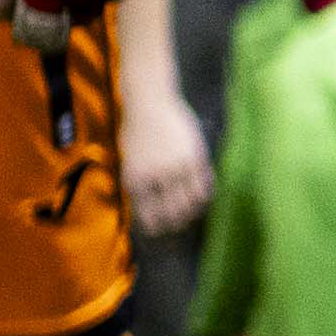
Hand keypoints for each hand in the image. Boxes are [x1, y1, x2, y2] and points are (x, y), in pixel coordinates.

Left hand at [121, 72, 212, 240]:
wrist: (149, 104)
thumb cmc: (137, 132)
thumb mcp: (130, 161)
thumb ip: (140, 184)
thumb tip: (150, 210)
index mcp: (135, 180)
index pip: (149, 214)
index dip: (157, 226)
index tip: (162, 230)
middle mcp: (156, 178)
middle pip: (172, 212)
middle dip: (177, 223)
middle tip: (181, 225)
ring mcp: (176, 168)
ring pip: (191, 202)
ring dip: (194, 211)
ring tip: (194, 211)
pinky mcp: (194, 158)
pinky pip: (204, 185)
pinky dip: (205, 193)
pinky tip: (203, 194)